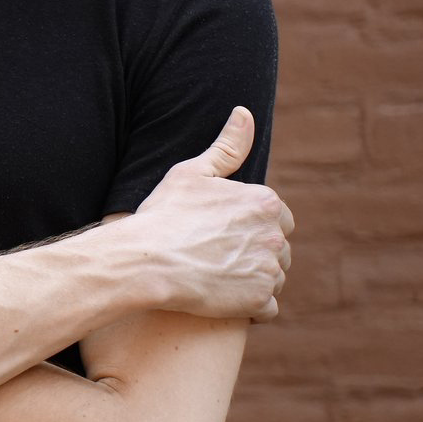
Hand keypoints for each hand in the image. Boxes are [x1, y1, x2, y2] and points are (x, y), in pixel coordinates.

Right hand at [121, 107, 294, 320]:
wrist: (143, 263)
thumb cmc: (163, 215)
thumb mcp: (190, 173)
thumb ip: (227, 146)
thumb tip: (244, 112)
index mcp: (265, 202)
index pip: (276, 218)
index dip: (248, 227)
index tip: (219, 234)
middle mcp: (276, 235)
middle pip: (278, 249)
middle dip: (255, 255)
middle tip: (215, 258)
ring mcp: (270, 270)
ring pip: (274, 278)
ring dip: (252, 281)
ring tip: (215, 278)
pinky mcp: (260, 301)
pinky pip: (267, 309)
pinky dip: (249, 308)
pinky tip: (220, 299)